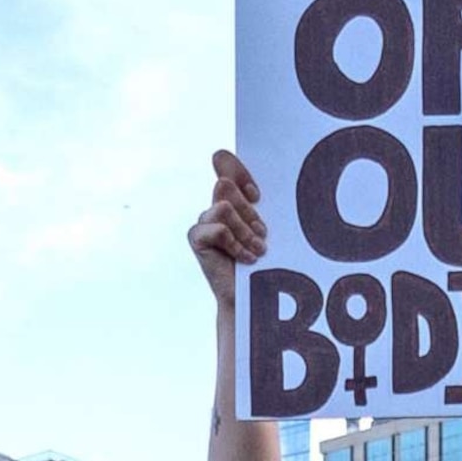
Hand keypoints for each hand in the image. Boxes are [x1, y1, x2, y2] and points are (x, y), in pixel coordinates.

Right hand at [192, 149, 264, 306]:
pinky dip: (234, 243)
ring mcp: (203, 221)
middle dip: (248, 211)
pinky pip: (218, 228)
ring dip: (245, 231)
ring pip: (224, 207)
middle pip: (225, 185)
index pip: (224, 164)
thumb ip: (256, 202)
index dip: (240, 173)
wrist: (251, 296)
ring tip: (257, 250)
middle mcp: (215, 206)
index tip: (257, 196)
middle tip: (261, 234)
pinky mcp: (196, 237)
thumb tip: (250, 184)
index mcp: (232, 197)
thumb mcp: (264, 225)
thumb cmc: (265, 261)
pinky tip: (244, 258)